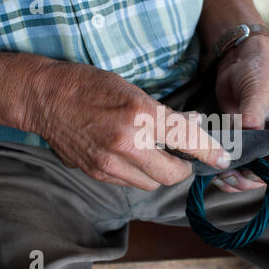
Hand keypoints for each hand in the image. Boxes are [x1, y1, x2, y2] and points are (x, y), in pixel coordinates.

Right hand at [27, 61, 230, 190]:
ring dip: (160, 172)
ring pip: (151, 183)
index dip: (210, 152)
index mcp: (140, 117)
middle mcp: (127, 145)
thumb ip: (166, 114)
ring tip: (157, 155)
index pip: (187, 140)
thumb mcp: (134, 90)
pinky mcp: (97, 173)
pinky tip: (135, 158)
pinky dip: (139, 174)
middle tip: (184, 156)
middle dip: (184, 168)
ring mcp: (109, 164)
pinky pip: (130, 183)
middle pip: (172, 175)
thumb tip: (194, 123)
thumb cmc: (91, 85)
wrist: (46, 98)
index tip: (222, 158)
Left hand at [212, 36, 268, 192]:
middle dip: (246, 179)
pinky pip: (234, 157)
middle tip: (226, 177)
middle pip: (265, 172)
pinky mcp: (240, 136)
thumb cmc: (259, 70)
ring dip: (233, 176)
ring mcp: (257, 140)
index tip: (248, 173)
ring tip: (216, 175)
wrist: (241, 57)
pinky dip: (224, 164)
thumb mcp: (258, 94)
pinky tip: (211, 166)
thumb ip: (251, 120)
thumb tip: (240, 146)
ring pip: (248, 168)